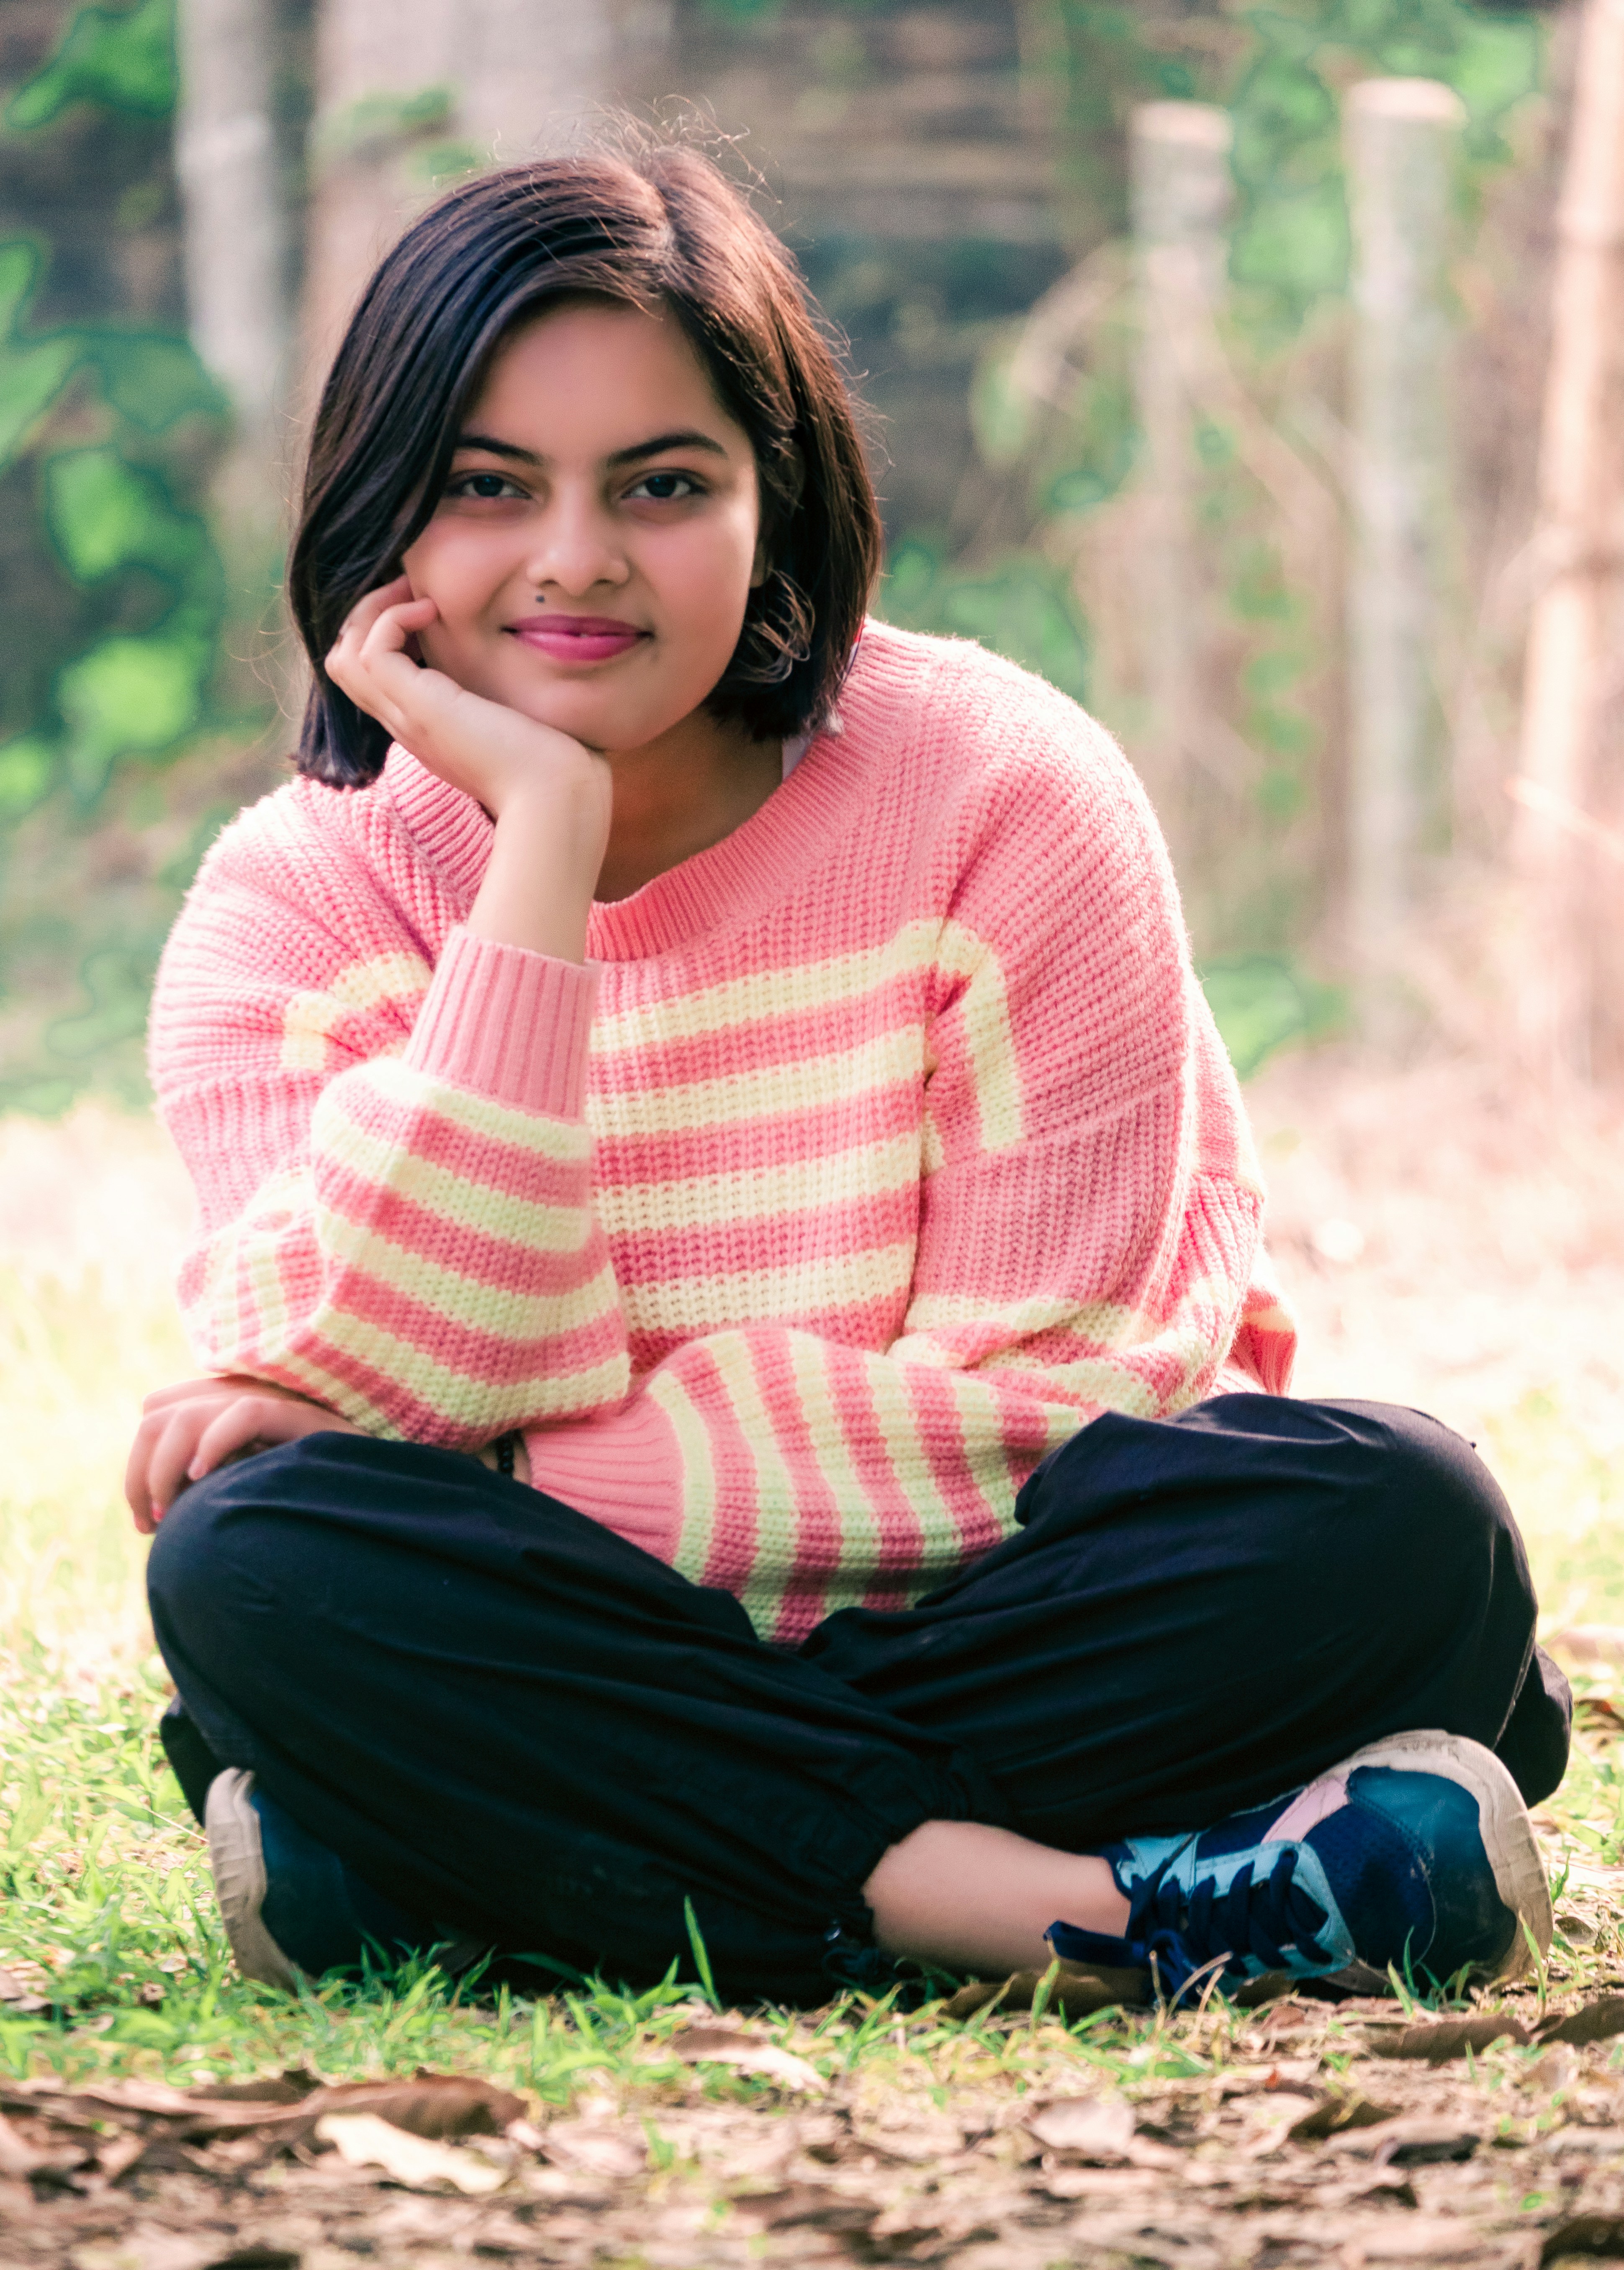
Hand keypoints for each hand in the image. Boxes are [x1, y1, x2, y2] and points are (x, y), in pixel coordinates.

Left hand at [125, 1374, 363, 1534]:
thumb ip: (213, 1488)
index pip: (157, 1410)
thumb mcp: (251, 1498)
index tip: (150, 1521)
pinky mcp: (307, 1417)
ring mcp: (280, 1403)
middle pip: (158, 1415)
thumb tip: (157, 1510)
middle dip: (139, 1473)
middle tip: (151, 1525)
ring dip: (162, 1469)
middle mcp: (252, 1396)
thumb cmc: (317, 1515)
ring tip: (169, 1514)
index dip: (139, 1465)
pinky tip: (203, 1480)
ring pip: (188, 1416)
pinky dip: (213, 1445)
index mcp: (234, 1409)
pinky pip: (246, 1413)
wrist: (381, 1509)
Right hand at [325, 577, 612, 828]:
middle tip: (414, 590)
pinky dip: (392, 620)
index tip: (427, 606)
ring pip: (344, 656)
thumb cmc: (554, 762)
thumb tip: (516, 662)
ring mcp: (409, 718)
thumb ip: (501, 694)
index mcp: (427, 726)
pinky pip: (371, 652)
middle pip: (346, 663)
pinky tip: (434, 611)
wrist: (557, 795)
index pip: (373, 676)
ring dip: (374, 611)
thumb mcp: (516, 719)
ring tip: (418, 595)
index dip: (385, 633)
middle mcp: (408, 723)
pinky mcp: (421, 708)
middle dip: (370, 615)